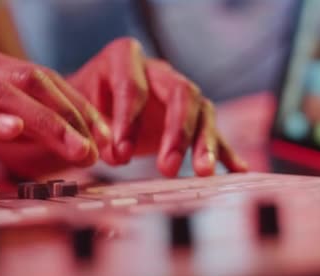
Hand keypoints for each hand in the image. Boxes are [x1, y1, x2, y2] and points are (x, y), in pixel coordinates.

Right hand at [0, 44, 105, 182]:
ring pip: (10, 96)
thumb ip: (5, 116)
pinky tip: (13, 130)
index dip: (79, 106)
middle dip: (76, 115)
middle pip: (37, 83)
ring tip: (77, 148)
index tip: (103, 134)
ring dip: (50, 124)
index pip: (45, 79)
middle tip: (101, 146)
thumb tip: (44, 132)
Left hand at [68, 37, 248, 176]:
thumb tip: (116, 153)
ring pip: (203, 111)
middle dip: (177, 131)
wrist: (93, 102)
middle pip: (182, 93)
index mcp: (125, 58)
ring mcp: (180, 92)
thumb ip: (95, 130)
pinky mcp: (192, 118)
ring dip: (204, 143)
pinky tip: (238, 170)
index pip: (133, 87)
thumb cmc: (85, 103)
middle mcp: (158, 72)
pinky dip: (225, 152)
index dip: (128, 120)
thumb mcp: (81, 111)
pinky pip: (213, 131)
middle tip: (167, 166)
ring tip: (203, 172)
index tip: (119, 154)